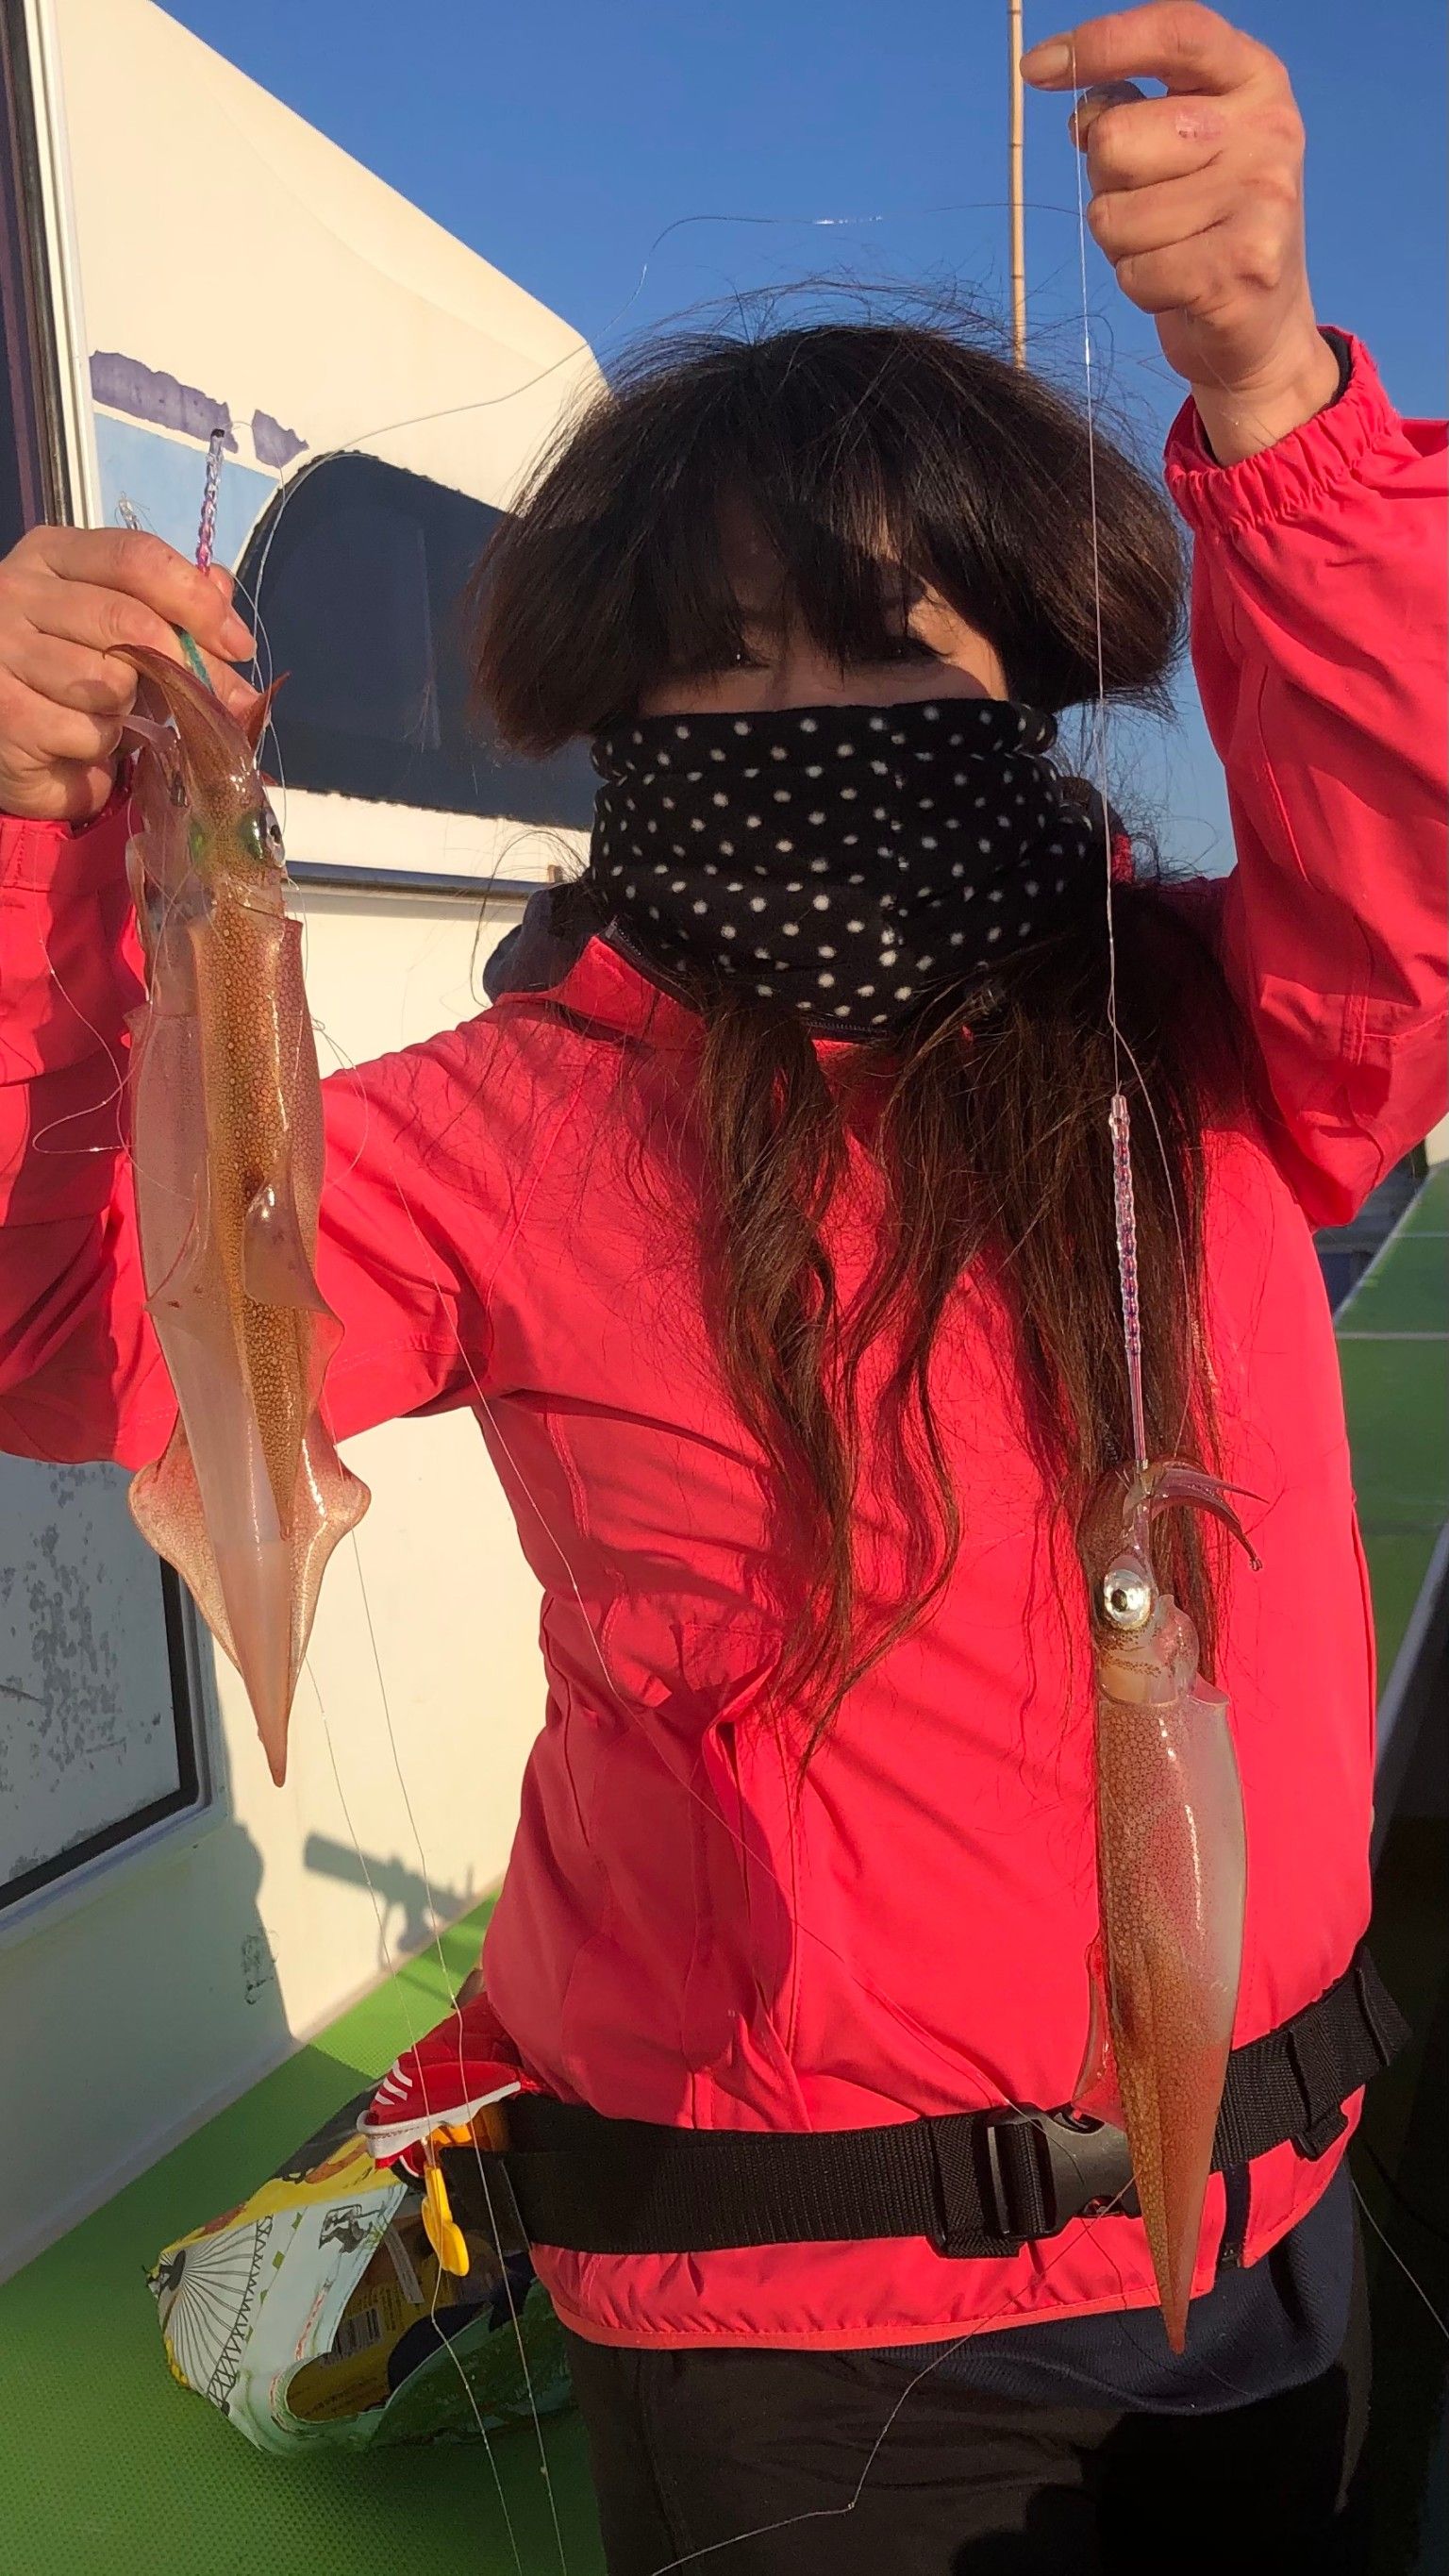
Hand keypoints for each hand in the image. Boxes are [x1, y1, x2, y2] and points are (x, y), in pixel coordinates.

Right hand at [0, 526, 257, 821]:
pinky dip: (101, 746)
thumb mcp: (126, 635)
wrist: (11, 741)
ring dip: (131, 712)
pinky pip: (88, 731)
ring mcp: (3, 649)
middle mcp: (19, 591)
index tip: (237, 644)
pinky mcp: (5, 710)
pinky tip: (78, 742)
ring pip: (110, 682)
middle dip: (184, 668)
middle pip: (129, 620)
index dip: (196, 600)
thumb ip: (174, 612)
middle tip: (209, 699)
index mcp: (53, 556)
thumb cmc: (74, 681)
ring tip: (110, 716)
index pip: (135, 556)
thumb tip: (225, 603)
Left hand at [1023, 5, 1341, 461]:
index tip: (1037, 68)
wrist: (1264, 325)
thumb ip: (1130, 112)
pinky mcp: (1243, 265)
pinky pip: (1136, 272)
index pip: (1175, 31)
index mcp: (1253, 80)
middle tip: (1151, 206)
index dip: (1102, 44)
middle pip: (1116, 138)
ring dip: (1123, 244)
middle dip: (1107, 183)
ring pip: (1115, 216)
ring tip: (1170, 248)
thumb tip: (1080, 109)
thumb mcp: (1178, 150)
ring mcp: (1262, 196)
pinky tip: (1179, 285)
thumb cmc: (1209, 227)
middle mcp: (1267, 128)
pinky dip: (1140, 286)